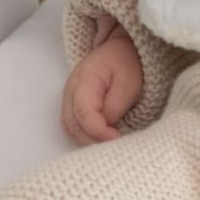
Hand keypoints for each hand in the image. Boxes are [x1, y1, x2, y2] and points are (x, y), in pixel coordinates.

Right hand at [60, 26, 143, 144]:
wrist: (123, 50)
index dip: (98, 130)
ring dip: (86, 140)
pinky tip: (100, 140)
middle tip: (113, 149)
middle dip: (91, 140)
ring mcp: (69, 96)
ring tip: (108, 148)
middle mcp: (71, 88)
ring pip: (69, 126)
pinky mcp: (74, 102)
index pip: (83, 112)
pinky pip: (73, 124)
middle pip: (71, 123)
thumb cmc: (128, 64)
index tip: (116, 138)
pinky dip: (84, 135)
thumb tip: (106, 127)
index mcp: (85, 78)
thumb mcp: (129, 82)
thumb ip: (116, 105)